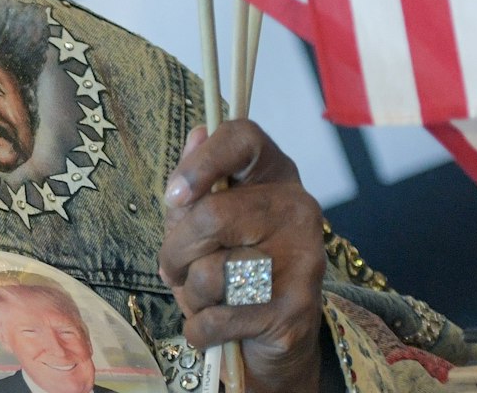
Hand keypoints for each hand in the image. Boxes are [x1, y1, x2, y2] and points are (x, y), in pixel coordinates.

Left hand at [160, 121, 327, 392]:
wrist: (276, 342)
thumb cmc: (230, 270)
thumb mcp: (203, 226)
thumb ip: (195, 187)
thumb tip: (197, 133)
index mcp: (274, 176)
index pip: (244, 138)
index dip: (202, 160)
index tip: (174, 195)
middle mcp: (298, 209)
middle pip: (211, 215)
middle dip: (175, 251)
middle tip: (173, 269)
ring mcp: (303, 259)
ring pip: (212, 272)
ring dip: (190, 294)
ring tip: (204, 298)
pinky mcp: (297, 309)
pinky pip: (219, 317)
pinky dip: (200, 328)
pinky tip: (214, 327)